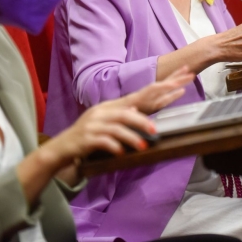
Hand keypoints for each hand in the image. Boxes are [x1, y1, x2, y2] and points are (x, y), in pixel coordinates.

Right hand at [48, 67, 192, 160]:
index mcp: (111, 106)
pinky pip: (103, 141)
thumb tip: (142, 114)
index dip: (159, 91)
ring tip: (143, 146)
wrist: (63, 147)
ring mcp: (94, 125)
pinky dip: (113, 146)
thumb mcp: (108, 123)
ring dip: (131, 137)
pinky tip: (121, 152)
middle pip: (127, 111)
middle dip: (143, 119)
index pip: (138, 96)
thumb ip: (124, 118)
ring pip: (116, 127)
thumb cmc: (89, 136)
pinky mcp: (87, 139)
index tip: (178, 88)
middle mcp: (102, 112)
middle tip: (155, 130)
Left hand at [122, 66, 193, 114]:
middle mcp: (147, 97)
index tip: (175, 83)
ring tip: (190, 74)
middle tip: (189, 73)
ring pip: (167, 88)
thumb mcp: (122, 113)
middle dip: (177, 78)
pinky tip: (182, 91)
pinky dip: (174, 94)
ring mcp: (150, 100)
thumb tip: (134, 109)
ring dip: (178, 81)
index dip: (166, 86)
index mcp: (140, 98)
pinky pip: (166, 98)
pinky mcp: (151, 105)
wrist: (110, 115)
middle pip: (165, 85)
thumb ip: (129, 112)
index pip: (155, 89)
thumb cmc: (115, 114)